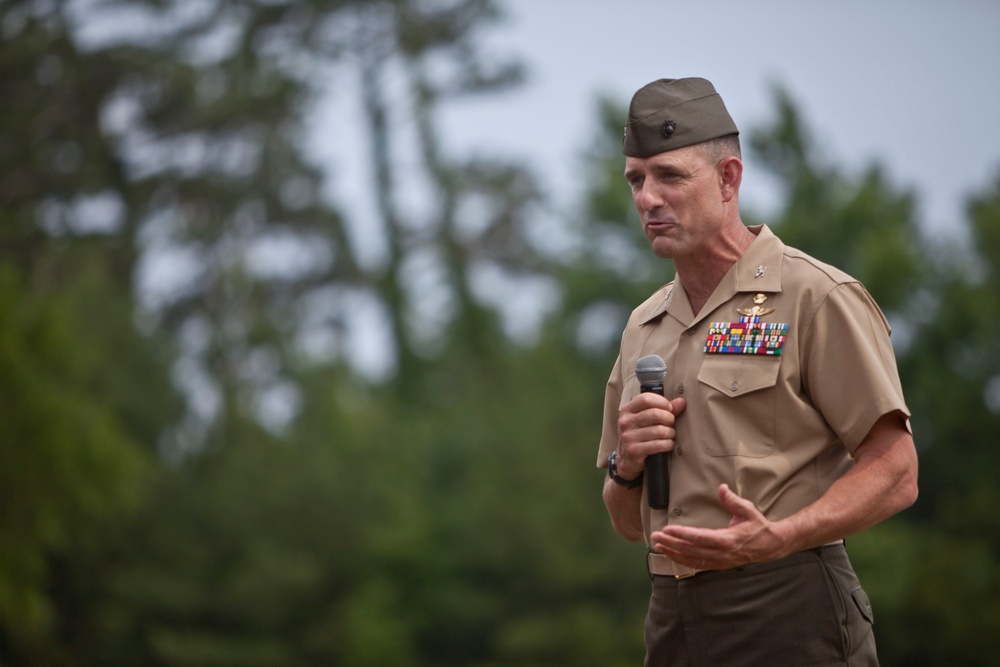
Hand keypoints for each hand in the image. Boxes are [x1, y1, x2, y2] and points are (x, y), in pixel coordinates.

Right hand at [615, 394, 686, 479]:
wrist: (626, 460)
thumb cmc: (639, 435)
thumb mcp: (645, 420)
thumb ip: (663, 409)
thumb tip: (681, 402)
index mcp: (627, 410)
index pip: (646, 399)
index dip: (662, 402)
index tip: (669, 409)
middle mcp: (626, 422)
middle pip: (655, 414)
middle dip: (669, 419)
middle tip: (671, 424)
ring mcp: (628, 437)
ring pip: (659, 430)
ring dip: (670, 433)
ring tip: (670, 435)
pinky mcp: (633, 450)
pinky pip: (658, 445)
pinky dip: (668, 444)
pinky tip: (668, 444)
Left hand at [649, 483, 789, 569]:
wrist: (771, 546)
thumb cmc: (758, 526)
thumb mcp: (747, 509)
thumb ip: (732, 500)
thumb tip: (721, 487)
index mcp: (727, 539)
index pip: (699, 537)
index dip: (681, 534)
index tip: (666, 529)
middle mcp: (721, 553)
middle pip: (691, 550)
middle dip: (671, 543)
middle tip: (654, 536)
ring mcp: (720, 561)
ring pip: (692, 559)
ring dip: (673, 553)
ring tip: (658, 546)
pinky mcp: (719, 565)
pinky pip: (697, 565)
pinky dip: (682, 561)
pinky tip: (671, 555)